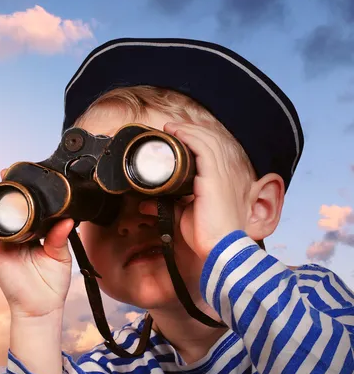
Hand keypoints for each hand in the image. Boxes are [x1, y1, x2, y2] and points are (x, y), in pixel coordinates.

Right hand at [0, 168, 74, 318]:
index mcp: (31, 233)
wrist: (41, 307)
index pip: (26, 208)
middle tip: (10, 173)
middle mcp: (15, 235)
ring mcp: (1, 242)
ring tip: (2, 183)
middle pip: (7, 207)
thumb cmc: (51, 284)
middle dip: (7, 189)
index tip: (29, 176)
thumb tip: (67, 218)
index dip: (25, 193)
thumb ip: (60, 236)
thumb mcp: (60, 256)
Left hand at [138, 122, 251, 260]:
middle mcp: (227, 174)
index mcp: (223, 181)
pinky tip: (178, 133)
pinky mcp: (215, 177)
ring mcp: (222, 174)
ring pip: (207, 140)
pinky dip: (190, 137)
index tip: (177, 137)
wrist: (218, 247)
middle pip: (211, 141)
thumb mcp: (184, 216)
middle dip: (190, 131)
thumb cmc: (207, 235)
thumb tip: (146, 204)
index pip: (213, 152)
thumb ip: (168, 206)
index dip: (196, 140)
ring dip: (188, 130)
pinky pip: (204, 148)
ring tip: (171, 127)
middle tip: (171, 128)